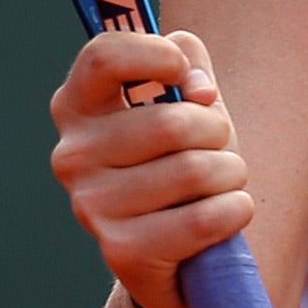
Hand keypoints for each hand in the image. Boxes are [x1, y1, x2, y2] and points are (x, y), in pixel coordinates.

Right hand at [49, 30, 253, 307]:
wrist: (174, 249)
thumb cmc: (180, 156)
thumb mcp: (186, 99)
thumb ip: (189, 63)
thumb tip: (198, 89)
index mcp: (78, 105)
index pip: (104, 56)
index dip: (159, 56)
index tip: (187, 74)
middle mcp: (72, 154)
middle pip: (172, 122)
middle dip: (217, 132)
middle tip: (215, 146)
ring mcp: (90, 205)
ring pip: (195, 170)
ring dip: (230, 173)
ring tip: (219, 182)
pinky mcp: (120, 251)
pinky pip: (204, 219)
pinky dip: (235, 210)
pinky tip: (227, 212)